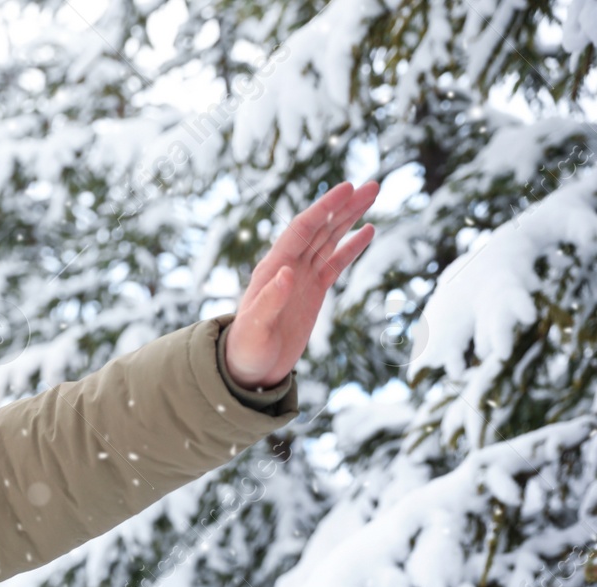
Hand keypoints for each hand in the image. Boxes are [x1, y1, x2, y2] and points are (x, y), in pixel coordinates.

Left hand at [226, 180, 379, 388]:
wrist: (248, 369)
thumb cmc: (245, 350)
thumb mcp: (255, 328)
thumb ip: (270, 301)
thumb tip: (287, 272)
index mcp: (272, 269)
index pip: (301, 230)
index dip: (323, 208)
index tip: (346, 188)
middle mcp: (287, 267)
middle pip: (319, 228)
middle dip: (344, 206)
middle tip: (372, 185)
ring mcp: (301, 278)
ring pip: (329, 240)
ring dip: (350, 218)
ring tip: (372, 195)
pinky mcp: (313, 292)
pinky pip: (335, 263)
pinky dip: (351, 246)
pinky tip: (367, 231)